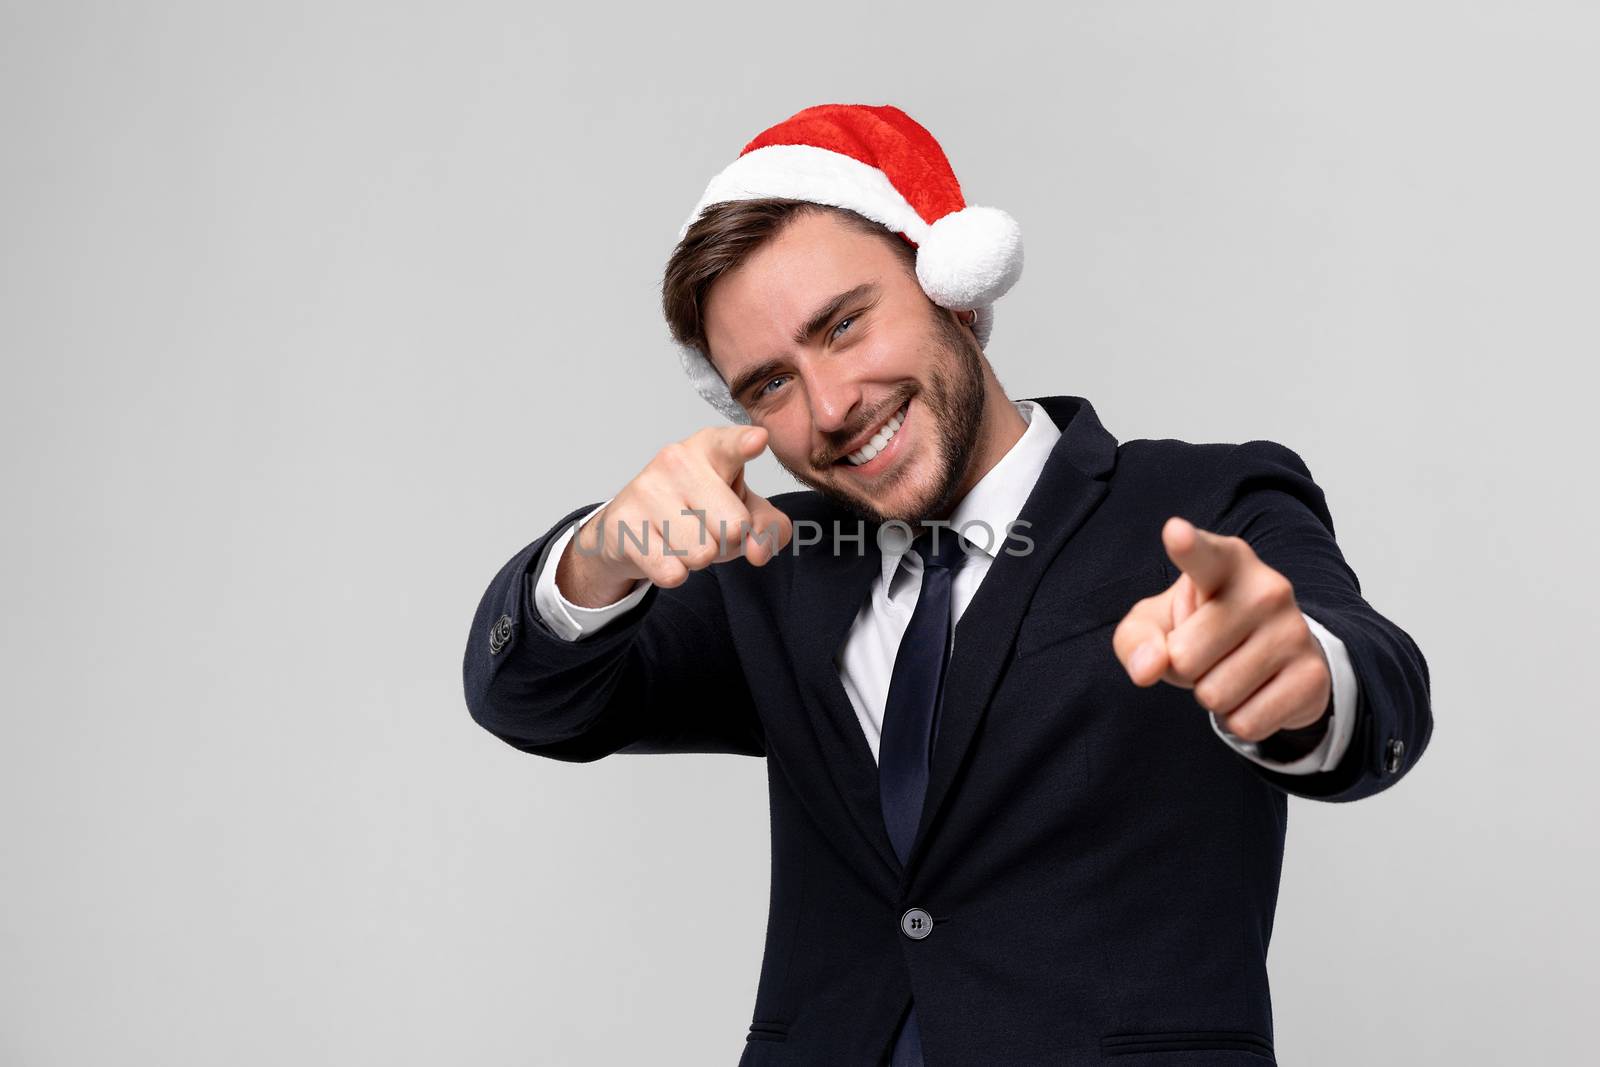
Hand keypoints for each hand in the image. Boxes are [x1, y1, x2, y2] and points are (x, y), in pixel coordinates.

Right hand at [557, 425, 793, 601]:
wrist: (628, 527)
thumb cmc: (694, 511)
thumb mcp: (741, 512)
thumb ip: (769, 528)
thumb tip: (757, 552)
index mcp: (711, 448)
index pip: (731, 446)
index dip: (745, 444)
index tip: (757, 440)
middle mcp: (677, 460)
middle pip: (734, 527)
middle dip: (728, 542)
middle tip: (706, 527)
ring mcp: (647, 489)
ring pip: (702, 554)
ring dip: (698, 558)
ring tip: (681, 538)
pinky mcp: (624, 522)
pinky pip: (672, 572)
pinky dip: (673, 573)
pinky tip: (661, 551)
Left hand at [1112, 517, 1331, 742]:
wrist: (1274, 656)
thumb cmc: (1199, 629)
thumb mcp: (1155, 626)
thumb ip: (1136, 640)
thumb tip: (1148, 668)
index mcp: (1224, 562)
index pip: (1203, 555)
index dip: (1187, 546)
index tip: (1174, 532)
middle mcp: (1267, 588)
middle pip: (1185, 657)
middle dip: (1183, 669)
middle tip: (1207, 652)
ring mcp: (1295, 630)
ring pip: (1215, 695)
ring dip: (1211, 695)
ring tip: (1230, 668)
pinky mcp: (1313, 676)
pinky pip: (1246, 723)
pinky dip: (1238, 720)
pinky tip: (1254, 692)